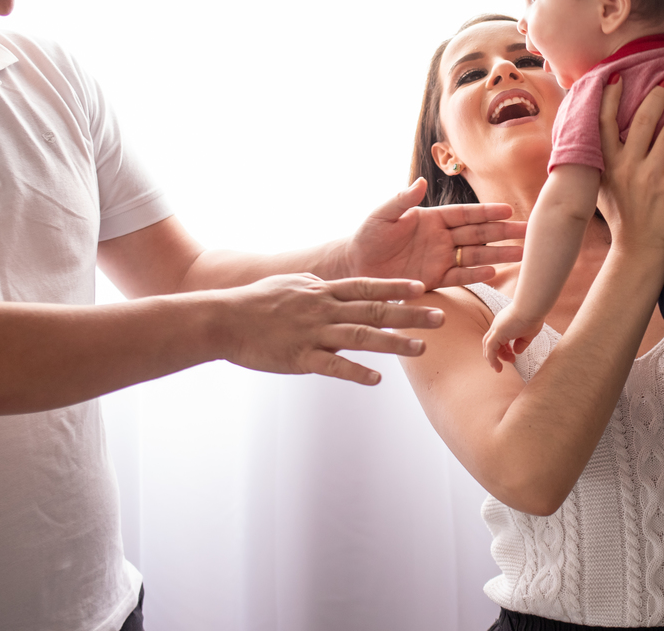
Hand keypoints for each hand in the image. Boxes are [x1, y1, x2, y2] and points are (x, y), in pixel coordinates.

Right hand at [220, 273, 443, 384]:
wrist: (223, 319)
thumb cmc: (256, 301)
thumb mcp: (292, 284)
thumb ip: (319, 289)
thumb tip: (339, 289)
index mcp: (322, 291)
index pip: (366, 286)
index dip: (395, 287)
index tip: (422, 287)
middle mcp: (323, 309)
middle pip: (374, 310)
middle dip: (409, 314)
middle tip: (440, 317)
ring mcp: (313, 333)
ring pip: (361, 337)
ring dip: (394, 343)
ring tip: (421, 349)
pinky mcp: (300, 357)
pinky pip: (333, 366)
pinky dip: (357, 372)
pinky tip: (377, 380)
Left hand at [344, 179, 526, 289]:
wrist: (355, 266)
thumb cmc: (367, 235)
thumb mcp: (383, 215)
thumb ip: (402, 200)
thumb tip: (421, 181)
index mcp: (432, 218)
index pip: (465, 214)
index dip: (486, 212)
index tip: (508, 209)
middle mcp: (441, 237)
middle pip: (478, 234)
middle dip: (503, 233)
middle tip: (529, 232)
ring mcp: (440, 258)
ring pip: (475, 255)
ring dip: (498, 254)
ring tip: (523, 254)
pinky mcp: (435, 279)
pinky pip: (460, 276)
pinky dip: (476, 274)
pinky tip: (494, 273)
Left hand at [482, 308, 542, 371]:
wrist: (533, 306)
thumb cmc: (533, 316)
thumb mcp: (528, 333)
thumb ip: (522, 342)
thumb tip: (516, 351)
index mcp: (505, 324)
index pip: (498, 338)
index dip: (504, 349)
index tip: (513, 354)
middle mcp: (498, 325)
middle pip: (491, 342)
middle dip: (498, 354)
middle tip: (511, 361)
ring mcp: (496, 328)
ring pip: (488, 346)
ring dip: (492, 359)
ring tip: (499, 368)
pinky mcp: (497, 332)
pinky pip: (490, 348)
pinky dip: (491, 358)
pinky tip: (498, 366)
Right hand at [596, 76, 663, 250]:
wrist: (637, 247)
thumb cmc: (619, 213)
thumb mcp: (600, 186)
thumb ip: (598, 160)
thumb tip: (594, 132)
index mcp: (607, 164)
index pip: (604, 124)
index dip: (609, 99)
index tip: (616, 77)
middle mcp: (627, 168)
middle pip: (641, 122)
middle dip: (656, 98)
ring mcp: (650, 178)